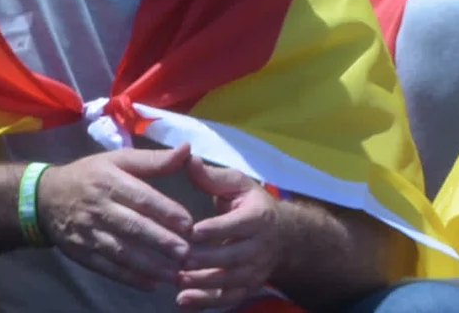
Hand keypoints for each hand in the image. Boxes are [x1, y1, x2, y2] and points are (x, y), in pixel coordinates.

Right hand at [38, 146, 196, 291]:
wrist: (44, 198)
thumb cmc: (91, 175)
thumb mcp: (119, 159)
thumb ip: (154, 159)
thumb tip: (187, 149)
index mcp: (110, 181)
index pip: (140, 197)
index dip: (165, 211)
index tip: (188, 224)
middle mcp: (98, 208)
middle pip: (132, 227)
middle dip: (159, 241)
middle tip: (186, 253)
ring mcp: (87, 233)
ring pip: (120, 251)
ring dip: (148, 265)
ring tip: (174, 273)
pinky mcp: (80, 253)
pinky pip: (106, 267)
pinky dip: (128, 277)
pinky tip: (151, 284)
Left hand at [173, 156, 284, 309]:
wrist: (281, 235)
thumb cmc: (249, 204)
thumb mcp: (236, 185)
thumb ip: (210, 176)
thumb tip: (187, 159)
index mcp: (259, 216)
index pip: (238, 224)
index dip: (216, 228)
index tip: (193, 231)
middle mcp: (261, 245)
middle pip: (232, 256)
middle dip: (204, 259)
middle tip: (178, 258)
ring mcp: (255, 270)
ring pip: (228, 280)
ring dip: (202, 282)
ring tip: (176, 279)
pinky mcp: (248, 287)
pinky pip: (228, 298)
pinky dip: (205, 301)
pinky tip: (182, 300)